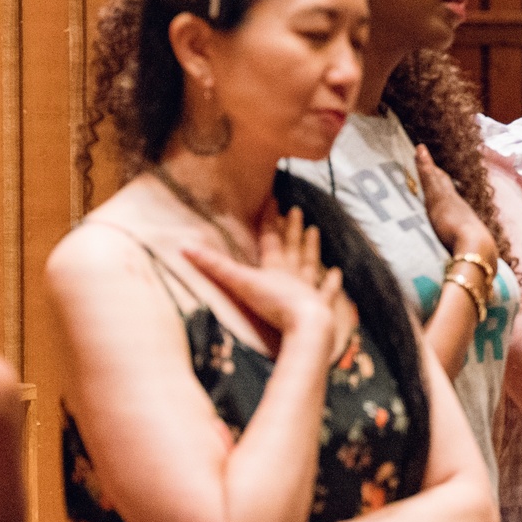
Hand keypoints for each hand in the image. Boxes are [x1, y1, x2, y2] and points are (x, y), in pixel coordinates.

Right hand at [183, 207, 352, 358]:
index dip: (269, 218)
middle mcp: (293, 273)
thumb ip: (212, 267)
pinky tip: (338, 274)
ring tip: (315, 230)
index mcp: (273, 266)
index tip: (273, 199)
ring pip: (310, 263)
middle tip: (297, 210)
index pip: (270, 237)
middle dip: (292, 228)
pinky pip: (326, 291)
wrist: (304, 323)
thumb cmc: (272, 303)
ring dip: (311, 247)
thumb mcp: (238, 283)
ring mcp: (308, 288)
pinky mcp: (320, 306)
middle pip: (292, 246)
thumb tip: (183, 247)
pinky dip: (332, 283)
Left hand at [417, 144, 494, 267]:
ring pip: (437, 179)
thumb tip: (480, 286)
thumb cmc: (476, 262)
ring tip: (421, 152)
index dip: (449, 196)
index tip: (445, 188)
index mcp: (466, 222)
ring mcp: (449, 201)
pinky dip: (424, 163)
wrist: (477, 252)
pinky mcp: (438, 197)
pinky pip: (429, 176)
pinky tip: (418, 150)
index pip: (456, 206)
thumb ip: (470, 269)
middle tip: (432, 165)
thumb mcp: (472, 265)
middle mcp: (460, 207)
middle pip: (447, 188)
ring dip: (429, 165)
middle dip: (439, 177)